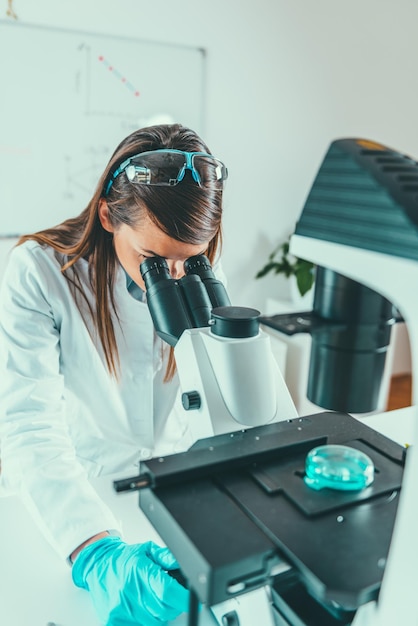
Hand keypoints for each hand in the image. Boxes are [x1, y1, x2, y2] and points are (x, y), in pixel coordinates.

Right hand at [72, 536, 188, 624]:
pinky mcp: (113, 620)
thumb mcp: (148, 550)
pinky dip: (146, 620)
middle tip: (169, 596)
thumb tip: (183, 564)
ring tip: (152, 599)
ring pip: (155, 621)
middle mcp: (130, 590)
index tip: (190, 598)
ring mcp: (121, 608)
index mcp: (140, 571)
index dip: (183, 598)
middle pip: (164, 609)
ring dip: (159, 613)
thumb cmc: (125, 559)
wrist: (99, 565)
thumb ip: (167, 558)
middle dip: (173, 605)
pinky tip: (142, 608)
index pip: (167, 591)